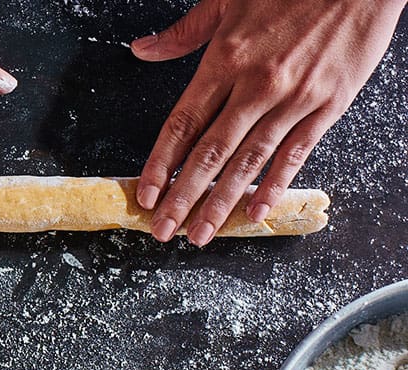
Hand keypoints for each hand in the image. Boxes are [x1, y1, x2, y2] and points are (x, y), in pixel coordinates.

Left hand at [131, 0, 404, 245]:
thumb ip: (184, 33)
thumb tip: (142, 50)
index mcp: (225, 60)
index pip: (182, 125)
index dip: (160, 165)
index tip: (146, 195)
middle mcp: (255, 86)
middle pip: (209, 153)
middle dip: (182, 197)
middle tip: (164, 230)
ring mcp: (292, 99)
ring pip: (247, 162)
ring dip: (220, 203)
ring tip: (200, 234)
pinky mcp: (327, 106)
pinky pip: (294, 154)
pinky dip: (273, 187)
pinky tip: (254, 214)